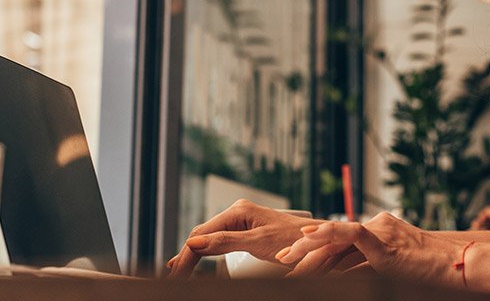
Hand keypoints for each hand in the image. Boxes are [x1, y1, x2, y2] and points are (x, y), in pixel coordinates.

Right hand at [166, 199, 314, 277]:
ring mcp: (242, 220)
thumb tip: (194, 242)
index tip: (175, 276)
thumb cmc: (292, 240)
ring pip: (209, 238)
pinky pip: (219, 241)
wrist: (316, 240)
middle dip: (186, 256)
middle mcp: (237, 212)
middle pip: (203, 235)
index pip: (201, 234)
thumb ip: (225, 242)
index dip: (186, 256)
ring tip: (177, 273)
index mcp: (238, 211)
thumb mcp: (257, 242)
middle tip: (173, 279)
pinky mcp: (246, 231)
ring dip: (193, 255)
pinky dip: (205, 252)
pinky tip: (192, 259)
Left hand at [278, 212, 464, 286]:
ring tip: (286, 259)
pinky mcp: (384, 240)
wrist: (454, 264)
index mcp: (379, 230)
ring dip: (308, 248)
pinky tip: (310, 237)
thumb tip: (342, 277)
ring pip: (336, 236)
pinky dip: (328, 234)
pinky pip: (351, 233)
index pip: (340, 239)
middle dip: (304, 249)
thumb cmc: (429, 271)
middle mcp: (377, 225)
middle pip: (333, 237)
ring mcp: (380, 230)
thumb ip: (369, 266)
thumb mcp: (393, 268)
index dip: (315, 250)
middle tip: (279, 259)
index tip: (293, 260)